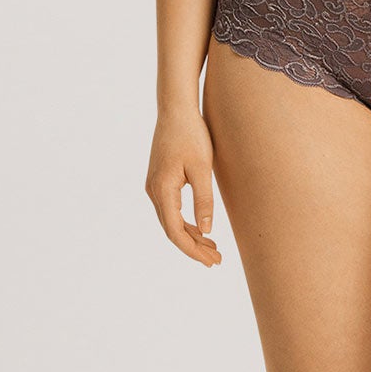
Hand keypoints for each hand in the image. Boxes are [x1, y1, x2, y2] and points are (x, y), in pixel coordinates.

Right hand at [146, 105, 223, 265]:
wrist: (176, 110)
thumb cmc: (191, 135)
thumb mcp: (202, 169)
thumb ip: (204, 201)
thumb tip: (207, 231)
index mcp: (162, 190)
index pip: (175, 231)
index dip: (192, 250)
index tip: (211, 261)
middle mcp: (153, 191)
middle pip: (172, 230)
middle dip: (194, 247)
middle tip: (216, 260)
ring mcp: (154, 186)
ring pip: (171, 221)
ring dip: (191, 236)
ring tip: (213, 249)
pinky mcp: (160, 181)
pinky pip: (171, 210)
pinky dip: (186, 222)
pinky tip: (202, 229)